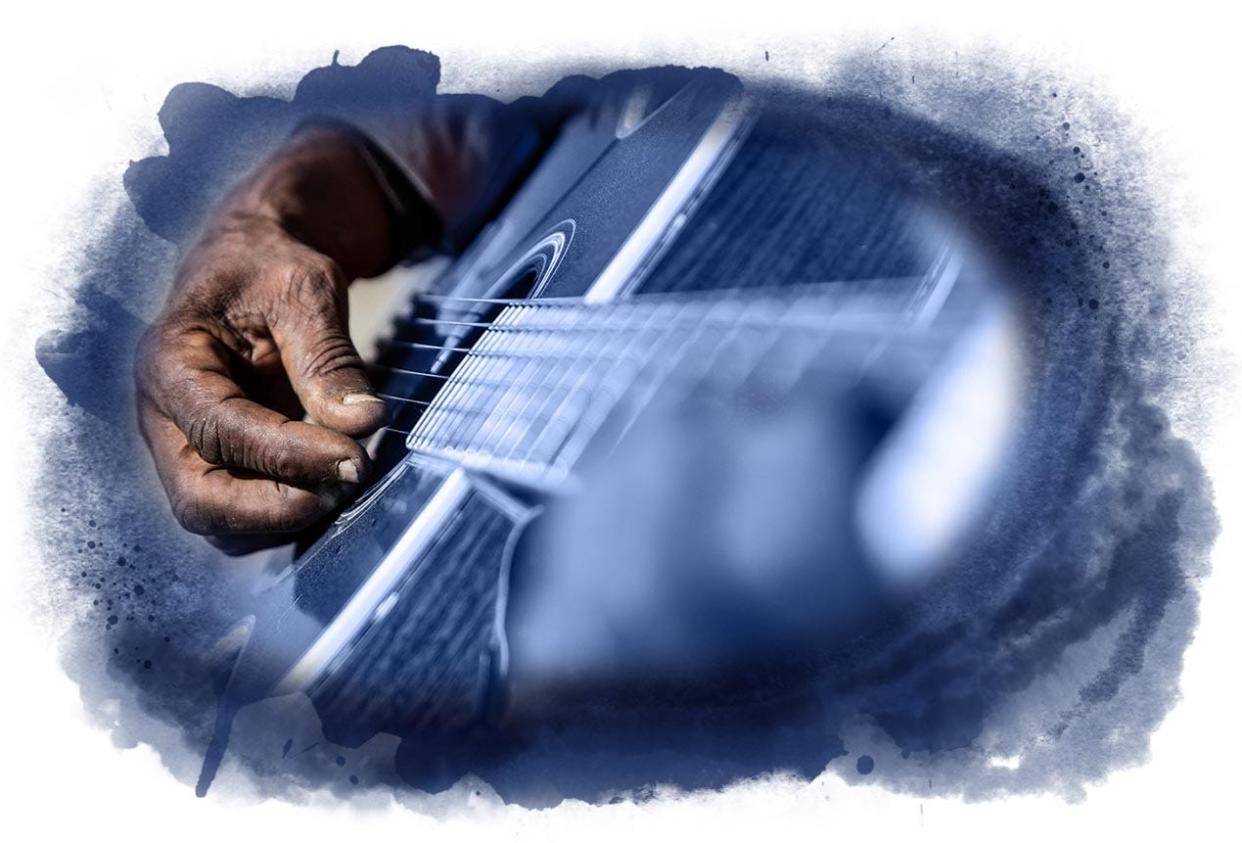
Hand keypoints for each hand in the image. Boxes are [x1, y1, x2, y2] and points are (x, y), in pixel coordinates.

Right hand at [136, 212, 388, 547]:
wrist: (259, 262)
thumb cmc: (273, 265)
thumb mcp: (306, 290)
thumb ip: (328, 356)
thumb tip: (363, 423)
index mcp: (171, 363)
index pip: (221, 430)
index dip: (288, 455)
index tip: (354, 457)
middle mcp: (166, 416)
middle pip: (200, 499)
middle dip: (276, 508)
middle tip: (347, 484)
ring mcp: (188, 445)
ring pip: (219, 519)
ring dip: (284, 519)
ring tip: (346, 483)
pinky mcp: (220, 462)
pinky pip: (243, 511)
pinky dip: (287, 513)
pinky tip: (334, 485)